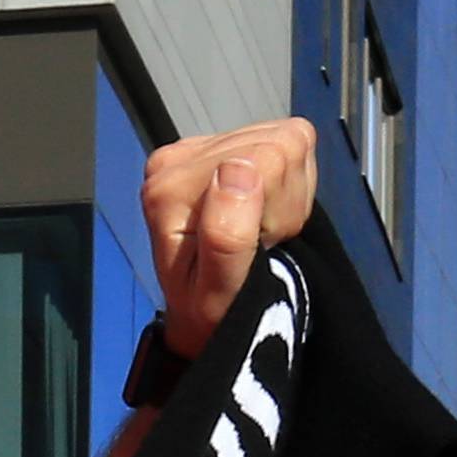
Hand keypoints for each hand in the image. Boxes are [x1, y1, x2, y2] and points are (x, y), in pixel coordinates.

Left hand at [141, 121, 317, 359]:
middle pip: (276, 143)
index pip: (266, 156)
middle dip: (283, 197)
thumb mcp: (219, 290)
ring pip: (285, 140)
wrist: (204, 317)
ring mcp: (197, 150)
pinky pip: (283, 141)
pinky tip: (265, 213)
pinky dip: (286, 183)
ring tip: (262, 230)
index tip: (260, 242)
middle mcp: (177, 160)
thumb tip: (238, 168)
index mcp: (170, 188)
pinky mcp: (220, 147)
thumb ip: (226, 235)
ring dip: (286, 193)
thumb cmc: (212, 312)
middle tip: (262, 239)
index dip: (280, 202)